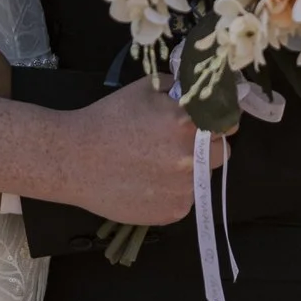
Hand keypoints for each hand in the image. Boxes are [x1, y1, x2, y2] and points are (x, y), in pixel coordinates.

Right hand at [66, 76, 224, 225]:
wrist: (74, 159)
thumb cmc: (107, 119)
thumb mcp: (144, 89)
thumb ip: (178, 89)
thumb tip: (199, 95)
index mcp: (187, 123)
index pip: (227, 122)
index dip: (217, 121)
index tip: (207, 122)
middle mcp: (191, 158)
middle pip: (221, 152)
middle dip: (206, 146)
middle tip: (178, 144)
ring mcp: (184, 189)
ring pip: (202, 178)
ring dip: (189, 171)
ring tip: (154, 165)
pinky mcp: (173, 212)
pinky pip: (184, 199)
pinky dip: (172, 192)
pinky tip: (146, 183)